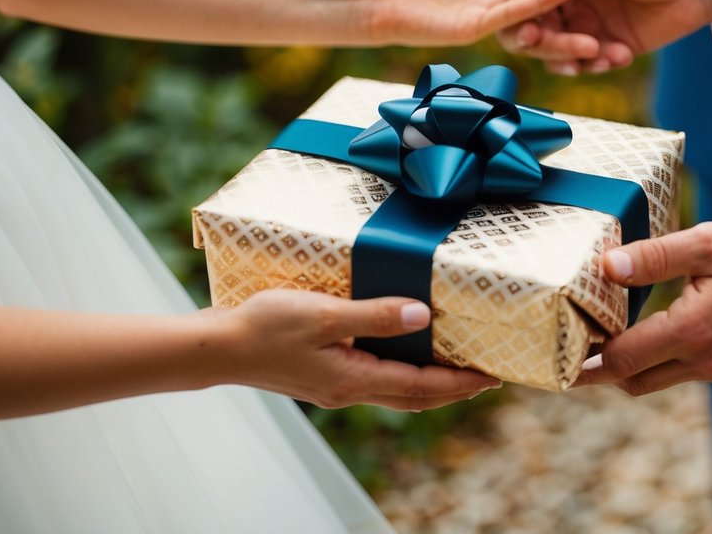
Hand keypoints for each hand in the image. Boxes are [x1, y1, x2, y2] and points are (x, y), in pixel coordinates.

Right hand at [217, 290, 500, 410]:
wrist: (219, 347)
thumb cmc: (266, 327)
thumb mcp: (325, 315)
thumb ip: (375, 315)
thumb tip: (423, 316)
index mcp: (355, 380)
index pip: (422, 386)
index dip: (459, 383)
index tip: (492, 377)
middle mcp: (349, 390)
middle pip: (414, 396)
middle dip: (452, 389)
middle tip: (485, 377)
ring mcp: (335, 386)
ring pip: (394, 390)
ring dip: (428, 382)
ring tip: (454, 368)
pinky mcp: (322, 376)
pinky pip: (375, 378)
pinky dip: (400, 371)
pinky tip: (400, 353)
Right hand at [497, 0, 653, 66]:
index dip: (517, 8)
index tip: (521, 19)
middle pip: (535, 28)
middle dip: (542, 39)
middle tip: (545, 42)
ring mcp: (586, 24)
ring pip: (558, 51)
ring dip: (570, 55)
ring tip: (594, 49)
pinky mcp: (607, 45)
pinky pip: (588, 63)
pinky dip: (597, 63)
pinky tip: (618, 55)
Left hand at [576, 219, 711, 396]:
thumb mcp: (711, 243)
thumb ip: (656, 256)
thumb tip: (607, 267)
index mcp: (692, 331)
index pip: (622, 359)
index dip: (587, 358)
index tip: (561, 352)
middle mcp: (704, 362)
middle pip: (634, 381)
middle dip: (602, 370)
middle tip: (574, 350)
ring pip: (662, 379)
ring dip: (635, 364)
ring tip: (611, 337)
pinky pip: (690, 371)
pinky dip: (667, 357)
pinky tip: (663, 328)